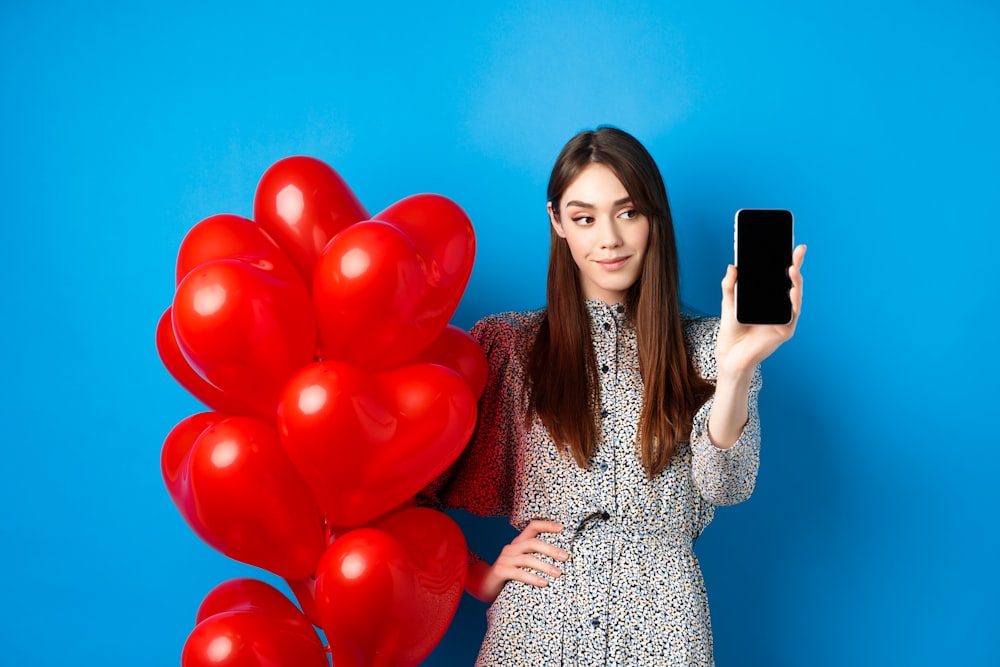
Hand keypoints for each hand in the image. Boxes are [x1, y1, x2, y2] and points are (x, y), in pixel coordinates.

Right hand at [465, 520, 567, 603]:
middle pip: (532, 542)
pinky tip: (544, 583)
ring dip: (544, 566)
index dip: (547, 525)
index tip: (562, 528)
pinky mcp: (500, 571)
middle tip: (565, 557)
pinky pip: (518, 573)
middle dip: (550, 549)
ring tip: (558, 573)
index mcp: (518, 542)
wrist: (485, 586)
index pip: (532, 526)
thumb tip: (562, 557)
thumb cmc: (511, 574)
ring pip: (527, 559)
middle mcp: (511, 548)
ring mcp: (505, 559)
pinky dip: (532, 578)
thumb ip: (536, 557)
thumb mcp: (523, 562)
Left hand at [716, 244, 806, 377]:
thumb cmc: (731, 328)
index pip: (779, 275)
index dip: (786, 260)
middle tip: (798, 250)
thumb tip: (732, 266)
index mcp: (767, 296)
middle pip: (790, 281)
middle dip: (795, 264)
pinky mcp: (785, 329)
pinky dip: (793, 301)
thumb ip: (730, 285)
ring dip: (796, 281)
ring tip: (792, 268)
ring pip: (795, 295)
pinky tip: (791, 291)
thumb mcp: (728, 302)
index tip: (789, 244)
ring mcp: (784, 316)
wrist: (730, 353)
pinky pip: (793, 313)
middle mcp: (778, 304)